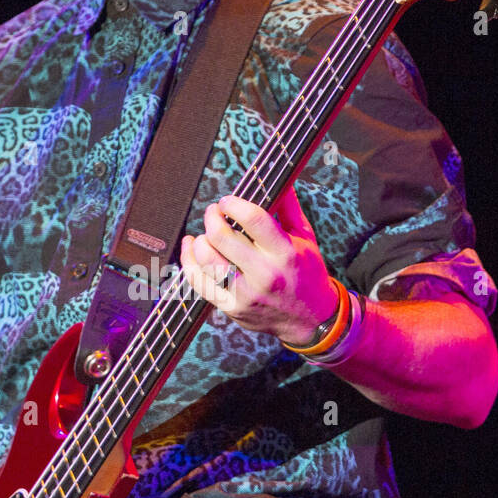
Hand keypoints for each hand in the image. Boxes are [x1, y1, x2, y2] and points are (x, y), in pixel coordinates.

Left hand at [180, 186, 337, 344]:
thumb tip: (279, 179)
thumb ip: (289, 208)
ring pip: (208, 260)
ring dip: (200, 240)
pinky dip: (189, 262)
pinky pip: (200, 283)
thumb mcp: (305, 239)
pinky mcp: (232, 308)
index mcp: (285, 253)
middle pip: (223, 238)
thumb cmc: (306, 273)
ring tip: (205, 234)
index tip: (227, 201)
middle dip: (212, 218)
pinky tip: (191, 249)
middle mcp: (265, 274)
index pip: (253, 219)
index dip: (234, 204)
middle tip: (213, 212)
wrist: (309, 319)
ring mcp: (246, 294)